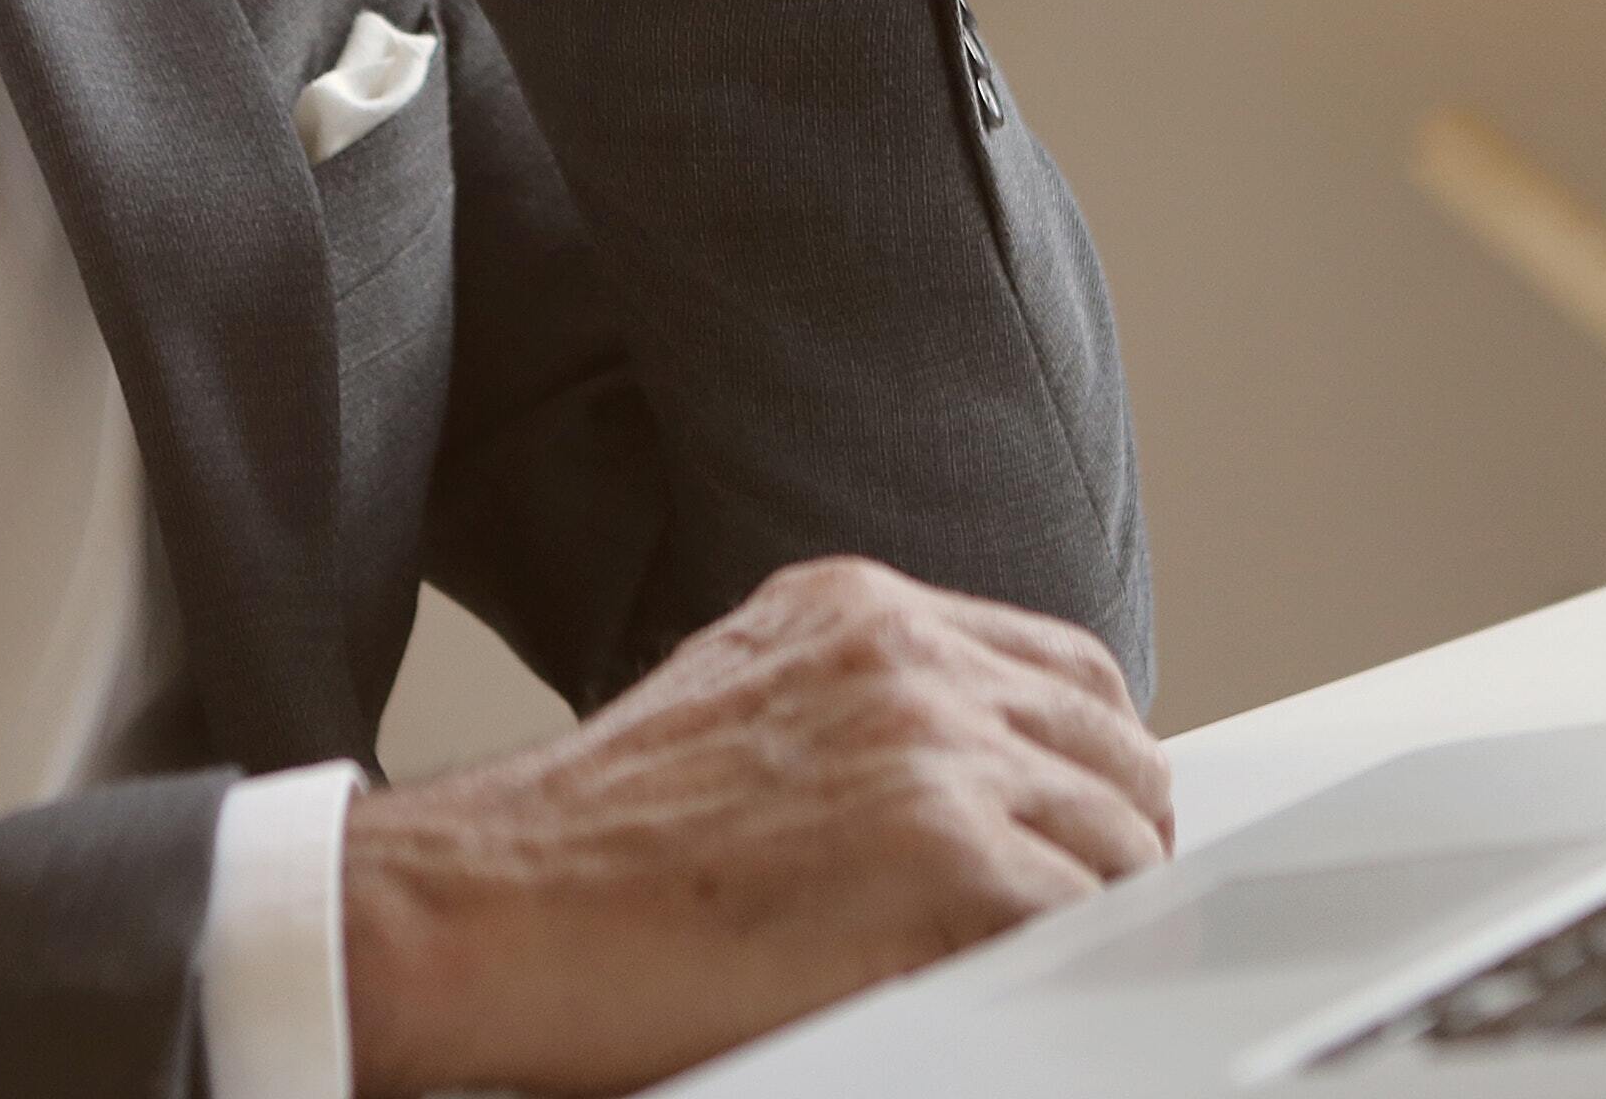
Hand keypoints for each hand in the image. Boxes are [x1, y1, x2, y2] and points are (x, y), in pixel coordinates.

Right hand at [338, 558, 1171, 1095]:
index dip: (1086, 760)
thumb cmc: (588, 848)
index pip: (1061, 668)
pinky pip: (1079, 919)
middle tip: (1085, 916)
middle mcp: (905, 656)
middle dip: (1109, 836)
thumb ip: (857, 719)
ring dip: (1091, 912)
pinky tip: (1013, 995)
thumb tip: (965, 790)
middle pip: (1110, 744)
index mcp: (856, 610)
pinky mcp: (945, 856)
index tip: (1084, 826)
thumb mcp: (739, 709)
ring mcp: (932, 748)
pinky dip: (1068, 968)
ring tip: (1036, 967)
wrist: (491, 906)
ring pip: (1114, 836)